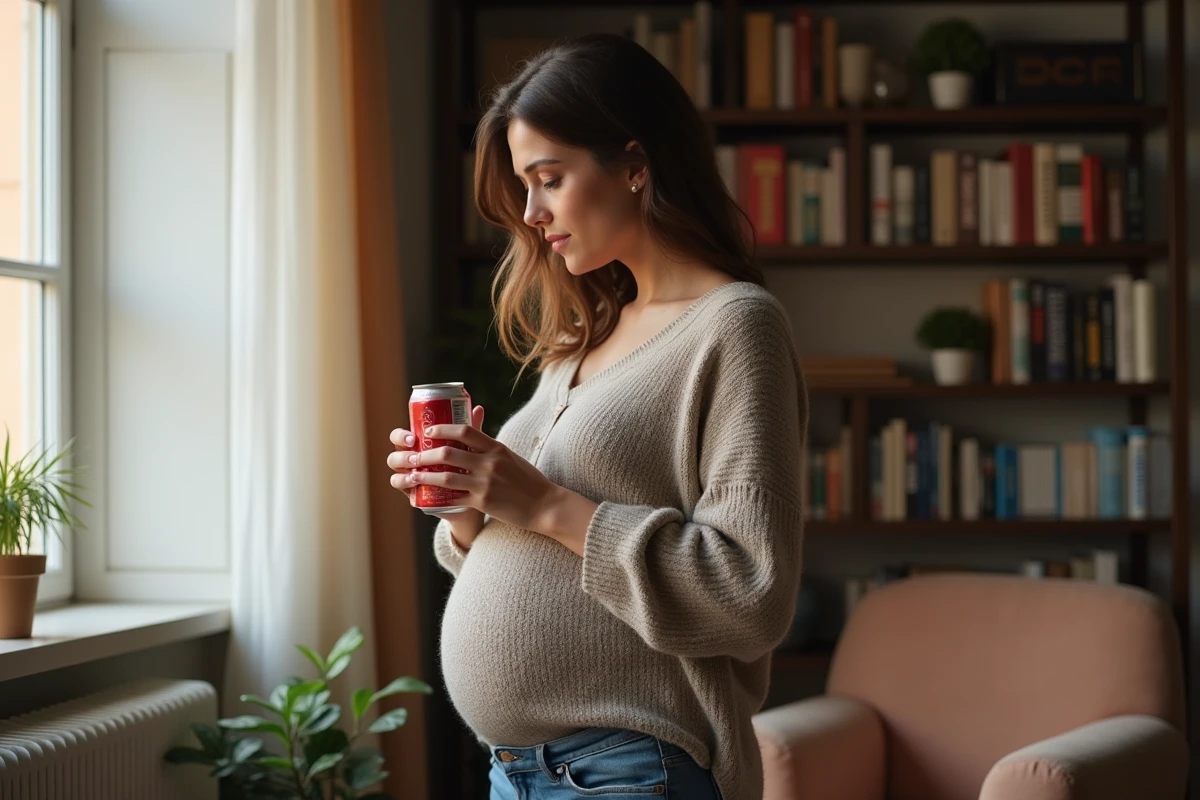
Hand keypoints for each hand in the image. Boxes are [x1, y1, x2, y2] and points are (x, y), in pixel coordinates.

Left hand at [397, 408, 563, 534]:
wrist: (545, 505)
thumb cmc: (528, 480)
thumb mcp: (510, 457)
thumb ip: (490, 448)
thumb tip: (472, 437)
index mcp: (496, 448)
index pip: (464, 431)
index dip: (441, 429)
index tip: (428, 431)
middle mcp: (489, 462)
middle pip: (448, 452)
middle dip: (425, 454)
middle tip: (412, 456)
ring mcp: (485, 483)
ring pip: (445, 476)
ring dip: (424, 475)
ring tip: (410, 475)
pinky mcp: (483, 502)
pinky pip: (453, 498)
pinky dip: (437, 497)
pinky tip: (426, 497)